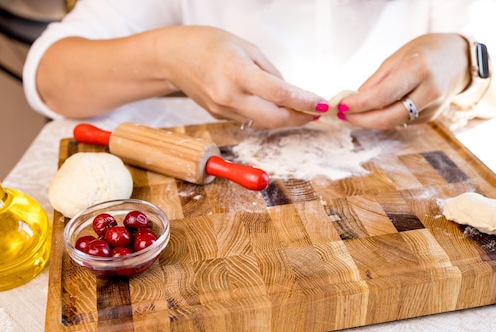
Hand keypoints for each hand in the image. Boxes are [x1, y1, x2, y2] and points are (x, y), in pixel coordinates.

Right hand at [158, 26, 328, 128]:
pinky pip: (248, 119)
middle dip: (298, 118)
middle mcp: (229, 96)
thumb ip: (270, 73)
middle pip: (273, 119)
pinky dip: (264, 114)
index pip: (279, 94)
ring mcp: (222, 109)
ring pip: (262, 122)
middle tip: (313, 112)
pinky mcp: (218, 116)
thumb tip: (290, 94)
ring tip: (297, 108)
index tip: (321, 104)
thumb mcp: (247, 48)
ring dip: (283, 118)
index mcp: (237, 72)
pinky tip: (271, 106)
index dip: (304, 102)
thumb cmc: (209, 44)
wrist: (174, 57)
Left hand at [338, 34, 469, 128]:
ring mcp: (433, 107)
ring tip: (354, 114)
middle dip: (362, 120)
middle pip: (388, 117)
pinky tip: (376, 112)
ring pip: (394, 122)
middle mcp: (429, 91)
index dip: (359, 105)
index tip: (341, 106)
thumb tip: (353, 101)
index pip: (382, 95)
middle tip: (343, 116)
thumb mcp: (397, 58)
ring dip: (370, 121)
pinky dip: (385, 118)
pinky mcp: (431, 117)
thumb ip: (375, 82)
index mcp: (419, 70)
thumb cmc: (424, 53)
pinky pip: (402, 121)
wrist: (458, 59)